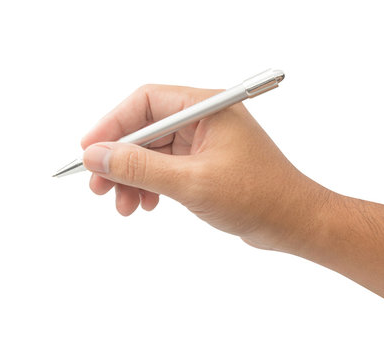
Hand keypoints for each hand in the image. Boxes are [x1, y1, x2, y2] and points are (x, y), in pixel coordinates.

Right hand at [80, 84, 330, 252]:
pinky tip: (145, 205)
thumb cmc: (258, 197)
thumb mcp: (191, 183)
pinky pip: (165, 168)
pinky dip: (150, 185)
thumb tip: (96, 156)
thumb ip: (140, 168)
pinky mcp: (203, 164)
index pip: (146, 102)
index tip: (88, 151)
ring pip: (152, 152)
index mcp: (206, 107)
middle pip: (145, 129)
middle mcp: (203, 119)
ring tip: (123, 205)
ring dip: (132, 177)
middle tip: (97, 185)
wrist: (295, 223)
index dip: (112, 125)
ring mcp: (203, 142)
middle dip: (119, 158)